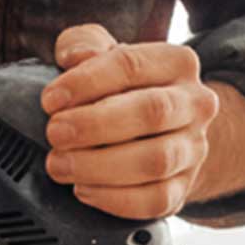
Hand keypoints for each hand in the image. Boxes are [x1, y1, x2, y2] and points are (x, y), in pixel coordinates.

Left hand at [40, 24, 218, 219]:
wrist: (167, 134)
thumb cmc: (126, 91)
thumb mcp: (105, 55)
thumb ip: (84, 44)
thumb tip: (74, 57)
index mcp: (177, 63)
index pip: (131, 65)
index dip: (85, 82)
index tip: (49, 100)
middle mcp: (195, 104)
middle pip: (151, 112)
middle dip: (94, 125)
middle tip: (54, 133)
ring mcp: (193, 149)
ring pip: (155, 161)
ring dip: (98, 166)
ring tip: (60, 165)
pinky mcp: (183, 188)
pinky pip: (154, 201)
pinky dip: (113, 199)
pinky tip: (83, 189)